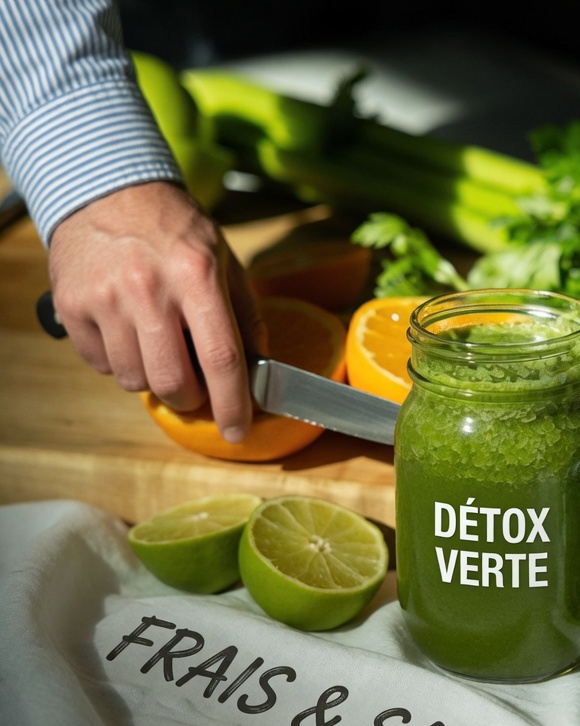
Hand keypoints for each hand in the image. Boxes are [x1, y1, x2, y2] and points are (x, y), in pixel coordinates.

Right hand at [47, 181, 266, 442]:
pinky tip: (129, 332)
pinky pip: (101, 365)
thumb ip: (245, 316)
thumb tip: (259, 370)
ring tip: (159, 346)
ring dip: (153, 378)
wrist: (108, 191)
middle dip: (190, 398)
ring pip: (134, 380)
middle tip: (197, 387)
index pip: (221, 357)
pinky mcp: (71, 306)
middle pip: (172, 381)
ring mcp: (104, 298)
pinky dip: (120, 362)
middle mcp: (149, 289)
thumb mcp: (225, 261)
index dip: (233, 403)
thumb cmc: (176, 230)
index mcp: (197, 276)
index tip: (238, 431)